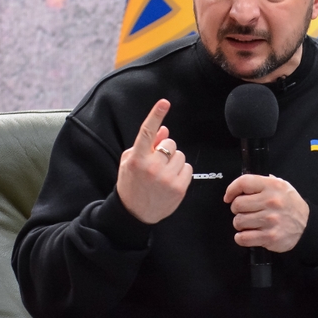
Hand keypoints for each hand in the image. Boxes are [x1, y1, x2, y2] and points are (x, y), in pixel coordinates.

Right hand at [117, 99, 192, 223]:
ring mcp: (166, 178)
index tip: (164, 103)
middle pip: (170, 143)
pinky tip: (171, 181)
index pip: (147, 132)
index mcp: (136, 158)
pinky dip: (181, 172)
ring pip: (181, 155)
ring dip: (174, 161)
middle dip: (166, 149)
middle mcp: (151, 167)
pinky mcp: (178, 188)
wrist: (134, 214)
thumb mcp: (130, 162)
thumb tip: (165, 129)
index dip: (156, 115)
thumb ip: (147, 145)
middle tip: (157, 162)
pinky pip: (188, 168)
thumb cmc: (131, 184)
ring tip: (163, 173)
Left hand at [223, 175, 308, 252]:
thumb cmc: (292, 206)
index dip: (231, 189)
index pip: (244, 182)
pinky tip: (247, 234)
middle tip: (244, 212)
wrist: (308, 226)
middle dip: (237, 209)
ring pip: (239, 221)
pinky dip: (241, 238)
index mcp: (272, 187)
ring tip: (249, 224)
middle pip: (238, 204)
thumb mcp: (283, 186)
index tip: (229, 197)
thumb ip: (265, 182)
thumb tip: (245, 183)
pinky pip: (243, 238)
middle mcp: (271, 202)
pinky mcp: (269, 237)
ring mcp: (270, 220)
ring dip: (240, 224)